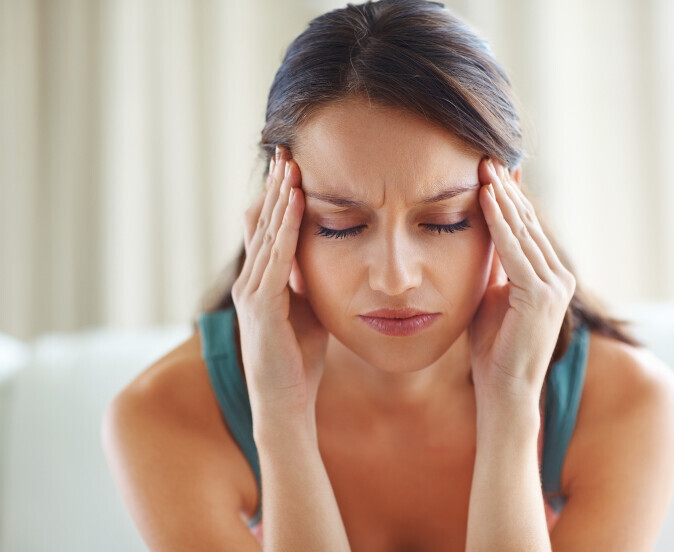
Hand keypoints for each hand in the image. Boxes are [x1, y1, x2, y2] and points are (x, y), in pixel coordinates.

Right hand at [231, 147, 327, 421]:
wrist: (285, 402)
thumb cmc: (300, 359)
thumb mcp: (309, 310)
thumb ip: (309, 283)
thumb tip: (324, 259)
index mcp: (262, 283)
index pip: (268, 231)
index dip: (276, 199)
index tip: (289, 167)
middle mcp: (252, 282)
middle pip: (263, 224)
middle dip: (275, 187)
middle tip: (284, 151)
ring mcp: (253, 293)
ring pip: (267, 234)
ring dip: (279, 198)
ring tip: (288, 164)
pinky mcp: (262, 305)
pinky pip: (276, 257)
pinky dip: (286, 227)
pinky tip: (295, 202)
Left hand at [468, 158, 576, 408]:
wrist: (502, 390)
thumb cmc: (493, 348)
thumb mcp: (490, 296)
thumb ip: (494, 268)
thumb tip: (484, 236)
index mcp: (549, 278)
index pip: (526, 230)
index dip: (508, 200)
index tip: (489, 171)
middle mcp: (558, 278)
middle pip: (527, 224)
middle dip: (505, 191)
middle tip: (486, 158)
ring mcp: (554, 287)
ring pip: (523, 232)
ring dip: (501, 198)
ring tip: (483, 168)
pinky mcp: (541, 296)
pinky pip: (515, 251)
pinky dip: (499, 223)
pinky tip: (486, 198)